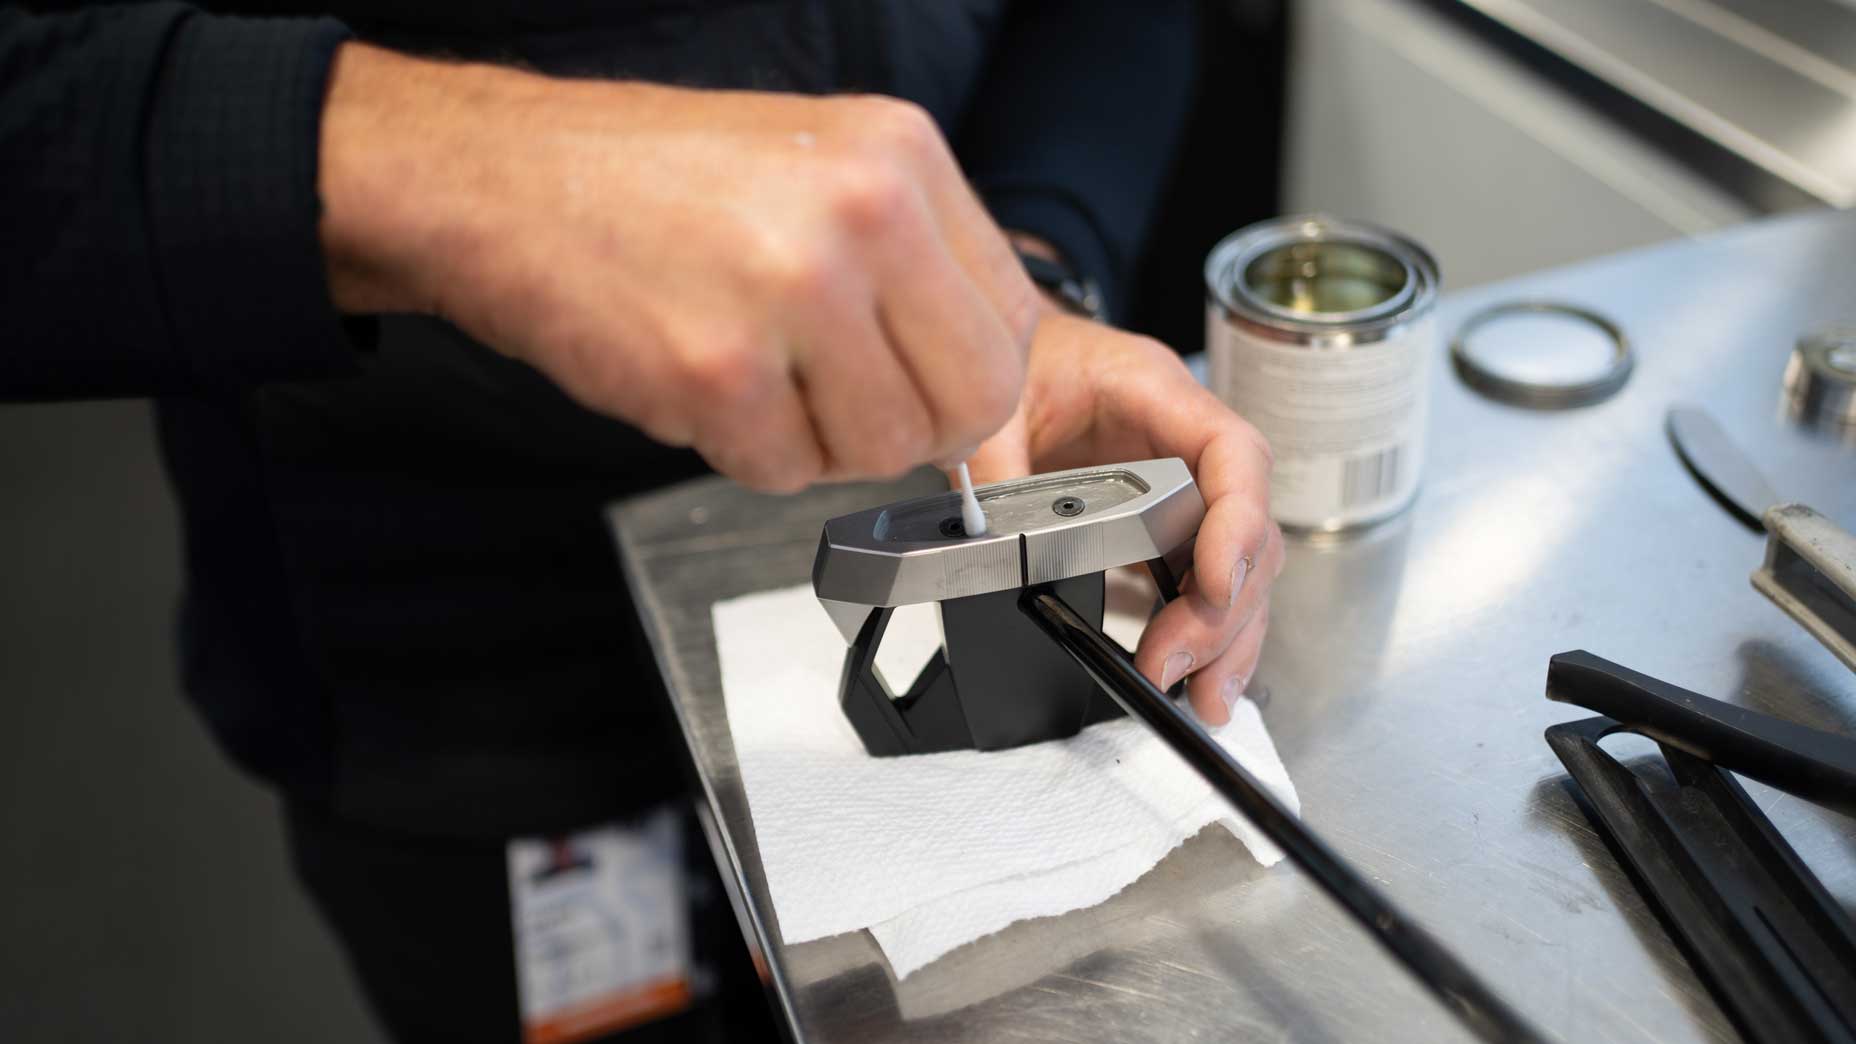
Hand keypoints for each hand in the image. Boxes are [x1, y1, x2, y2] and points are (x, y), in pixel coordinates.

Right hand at [317, 43, 1039, 491]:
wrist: (499, 178)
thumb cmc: (649, 182)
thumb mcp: (816, 173)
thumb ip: (913, 267)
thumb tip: (982, 395)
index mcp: (899, 155)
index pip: (1013, 320)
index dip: (972, 379)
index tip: (927, 390)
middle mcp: (862, 214)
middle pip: (971, 400)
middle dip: (914, 428)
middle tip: (845, 405)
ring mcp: (791, 294)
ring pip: (884, 450)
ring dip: (821, 442)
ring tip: (759, 377)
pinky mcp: (717, 371)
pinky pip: (785, 472)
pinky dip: (744, 451)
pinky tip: (699, 380)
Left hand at [965, 310, 1280, 726]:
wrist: (1015, 345)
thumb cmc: (1022, 358)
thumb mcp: (997, 404)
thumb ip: (996, 467)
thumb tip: (990, 535)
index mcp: (1157, 391)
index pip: (1232, 453)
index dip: (1237, 523)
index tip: (1216, 587)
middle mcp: (1187, 439)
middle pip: (1246, 529)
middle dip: (1224, 609)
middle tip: (1177, 668)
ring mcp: (1184, 482)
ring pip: (1238, 565)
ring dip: (1225, 634)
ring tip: (1203, 697)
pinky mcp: (1167, 520)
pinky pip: (1202, 577)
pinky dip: (1203, 628)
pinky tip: (1192, 674)